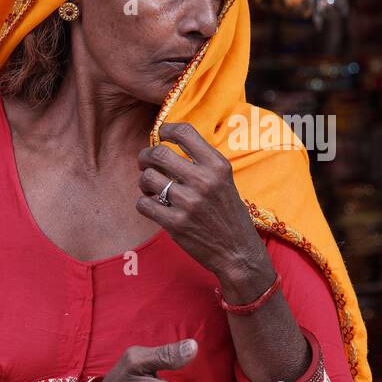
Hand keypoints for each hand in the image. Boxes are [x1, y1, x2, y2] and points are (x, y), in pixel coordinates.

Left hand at [136, 122, 267, 281]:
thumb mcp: (224, 181)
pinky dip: (144, 203)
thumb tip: (167, 144)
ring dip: (144, 181)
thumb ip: (202, 163)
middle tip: (146, 162)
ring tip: (150, 187)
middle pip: (159, 153)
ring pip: (148, 178)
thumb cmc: (229, 214)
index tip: (160, 135)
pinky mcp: (176, 223)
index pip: (184, 132)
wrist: (238, 252)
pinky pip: (144, 204)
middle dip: (146, 156)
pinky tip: (153, 205)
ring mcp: (189, 203)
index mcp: (217, 166)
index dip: (166, 129)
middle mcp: (204, 181)